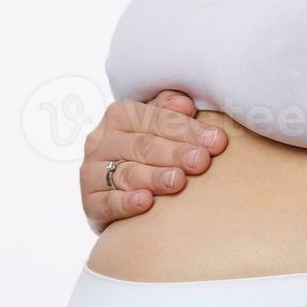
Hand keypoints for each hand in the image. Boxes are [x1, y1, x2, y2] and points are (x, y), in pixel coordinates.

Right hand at [80, 90, 227, 232]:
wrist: (116, 196)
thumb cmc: (146, 156)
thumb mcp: (157, 128)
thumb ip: (169, 113)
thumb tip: (185, 103)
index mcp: (118, 116)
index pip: (153, 119)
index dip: (186, 129)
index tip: (216, 141)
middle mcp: (100, 141)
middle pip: (141, 145)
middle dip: (175, 153)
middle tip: (201, 161)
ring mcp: (91, 172)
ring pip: (126, 173)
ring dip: (154, 177)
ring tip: (178, 181)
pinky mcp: (90, 203)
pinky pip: (107, 202)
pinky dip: (126, 202)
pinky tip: (145, 202)